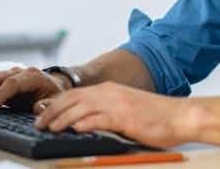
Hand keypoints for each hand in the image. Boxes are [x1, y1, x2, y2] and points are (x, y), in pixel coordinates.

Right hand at [0, 66, 68, 110]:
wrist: (53, 86)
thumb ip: (49, 105)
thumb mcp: (57, 101)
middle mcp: (19, 71)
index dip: (0, 95)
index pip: (13, 83)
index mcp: (33, 76)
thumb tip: (39, 108)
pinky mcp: (1, 79)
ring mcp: (9, 73)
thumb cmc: (54, 95)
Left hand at [34, 81, 196, 148]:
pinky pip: (100, 119)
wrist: (181, 116)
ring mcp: (118, 104)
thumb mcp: (127, 109)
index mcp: (110, 90)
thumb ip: (107, 112)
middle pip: (73, 99)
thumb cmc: (157, 117)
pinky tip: (74, 129)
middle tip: (38, 123)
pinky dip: (84, 123)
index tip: (43, 114)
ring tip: (49, 128)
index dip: (56, 104)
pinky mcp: (126, 117)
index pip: (76, 94)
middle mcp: (111, 93)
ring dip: (62, 118)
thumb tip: (84, 122)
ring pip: (81, 108)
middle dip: (52, 111)